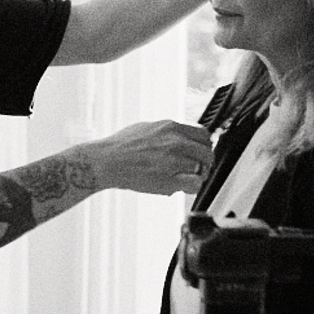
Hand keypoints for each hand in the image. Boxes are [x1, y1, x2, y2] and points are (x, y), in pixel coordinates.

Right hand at [93, 120, 211, 195]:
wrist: (106, 161)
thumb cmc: (121, 145)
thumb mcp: (148, 127)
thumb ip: (168, 131)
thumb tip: (182, 135)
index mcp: (171, 127)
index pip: (203, 135)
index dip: (203, 146)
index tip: (197, 153)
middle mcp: (176, 141)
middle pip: (207, 152)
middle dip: (204, 162)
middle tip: (194, 169)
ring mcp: (174, 161)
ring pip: (203, 169)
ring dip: (196, 175)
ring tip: (183, 178)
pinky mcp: (169, 179)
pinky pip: (195, 184)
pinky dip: (191, 186)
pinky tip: (179, 186)